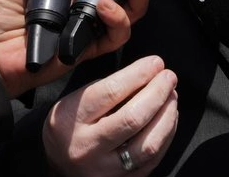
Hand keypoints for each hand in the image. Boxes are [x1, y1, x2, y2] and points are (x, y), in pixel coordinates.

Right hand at [44, 56, 179, 176]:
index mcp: (71, 120)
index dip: (139, 73)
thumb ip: (107, 88)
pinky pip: (153, 159)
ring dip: (167, 115)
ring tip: (171, 96)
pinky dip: (166, 135)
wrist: (57, 166)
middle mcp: (87, 147)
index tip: (156, 63)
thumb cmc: (71, 125)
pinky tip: (168, 118)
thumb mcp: (75, 101)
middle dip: (158, 93)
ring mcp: (105, 169)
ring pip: (148, 144)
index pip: (111, 92)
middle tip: (169, 77)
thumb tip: (147, 73)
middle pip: (132, 118)